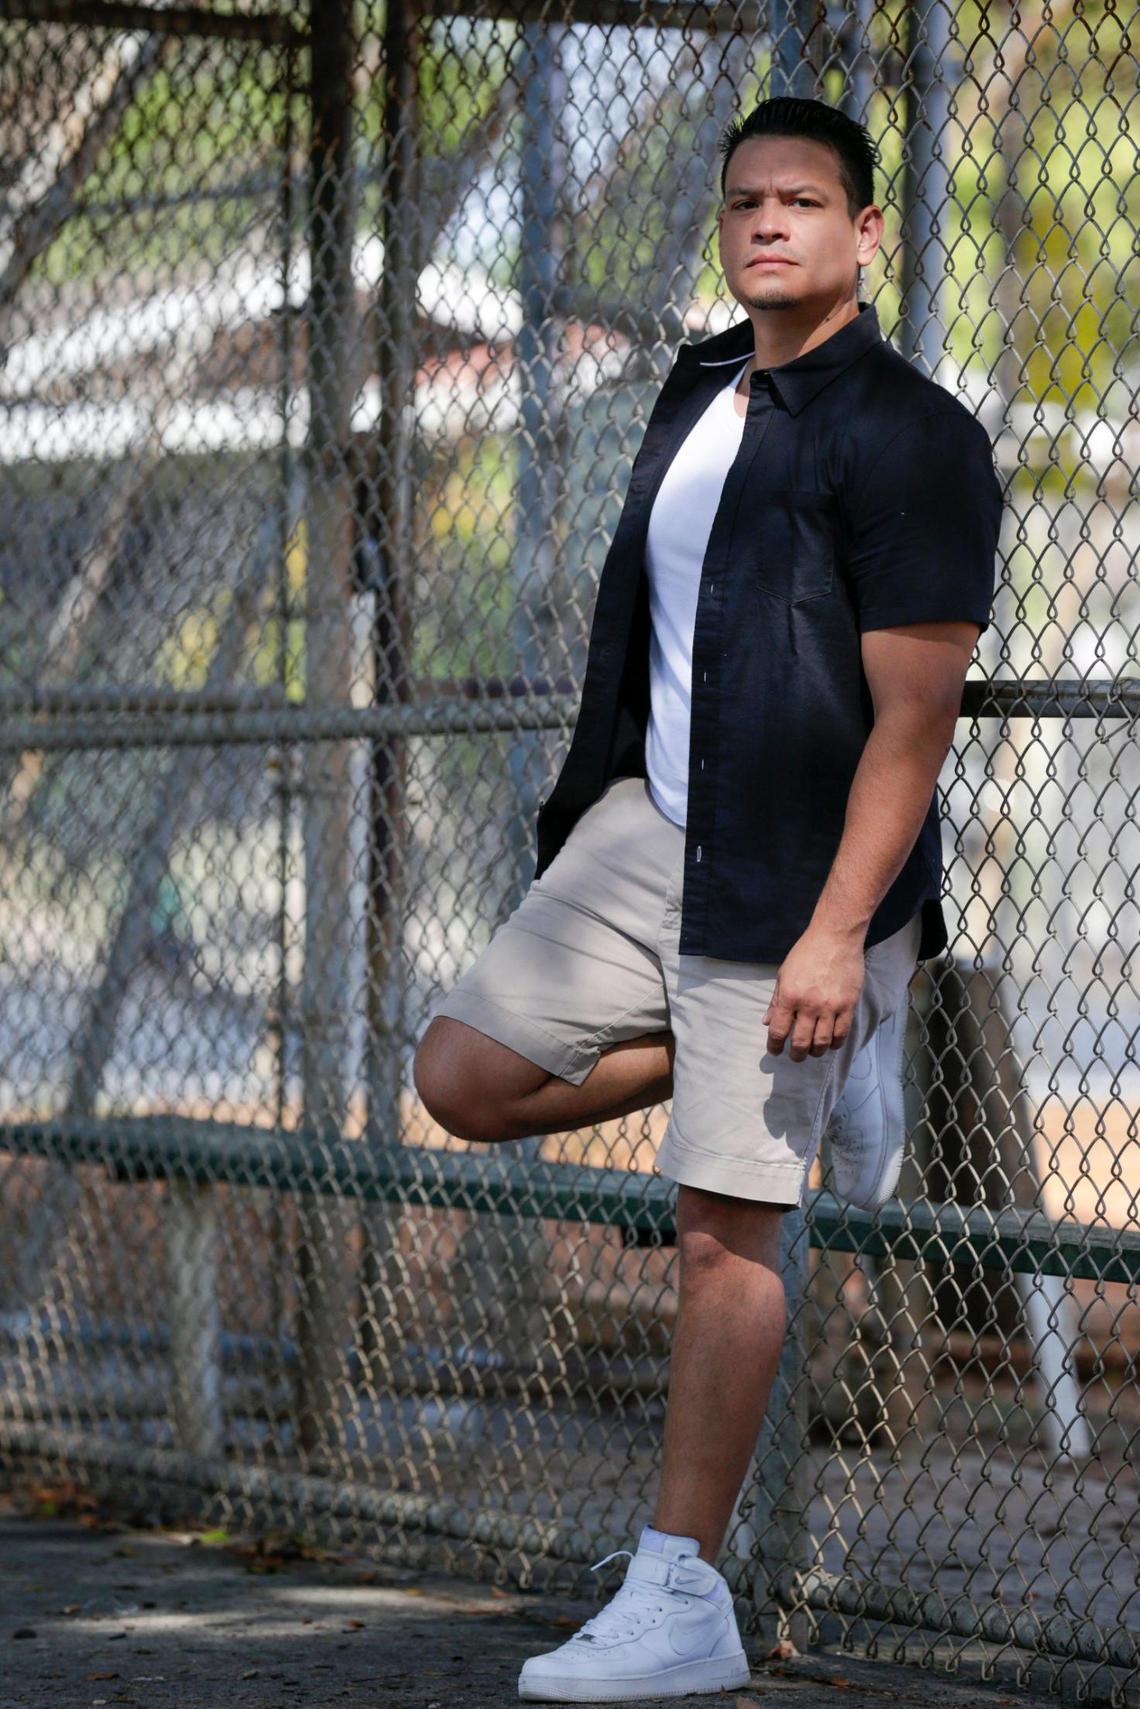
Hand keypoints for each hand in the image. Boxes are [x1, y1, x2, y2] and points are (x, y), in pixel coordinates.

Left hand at [762, 927, 864, 1061]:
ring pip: (822, 1042)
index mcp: (789, 996)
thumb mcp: (784, 974)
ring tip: (812, 1051)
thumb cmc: (806, 953)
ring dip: (816, 1051)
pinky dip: (835, 1043)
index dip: (774, 1046)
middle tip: (795, 1056)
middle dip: (796, 1055)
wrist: (835, 937)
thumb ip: (776, 1000)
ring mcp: (830, 1006)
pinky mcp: (848, 1005)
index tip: (774, 1050)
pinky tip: (831, 1044)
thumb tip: (767, 1022)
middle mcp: (809, 1005)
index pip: (778, 1031)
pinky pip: (842, 1032)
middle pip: (801, 1042)